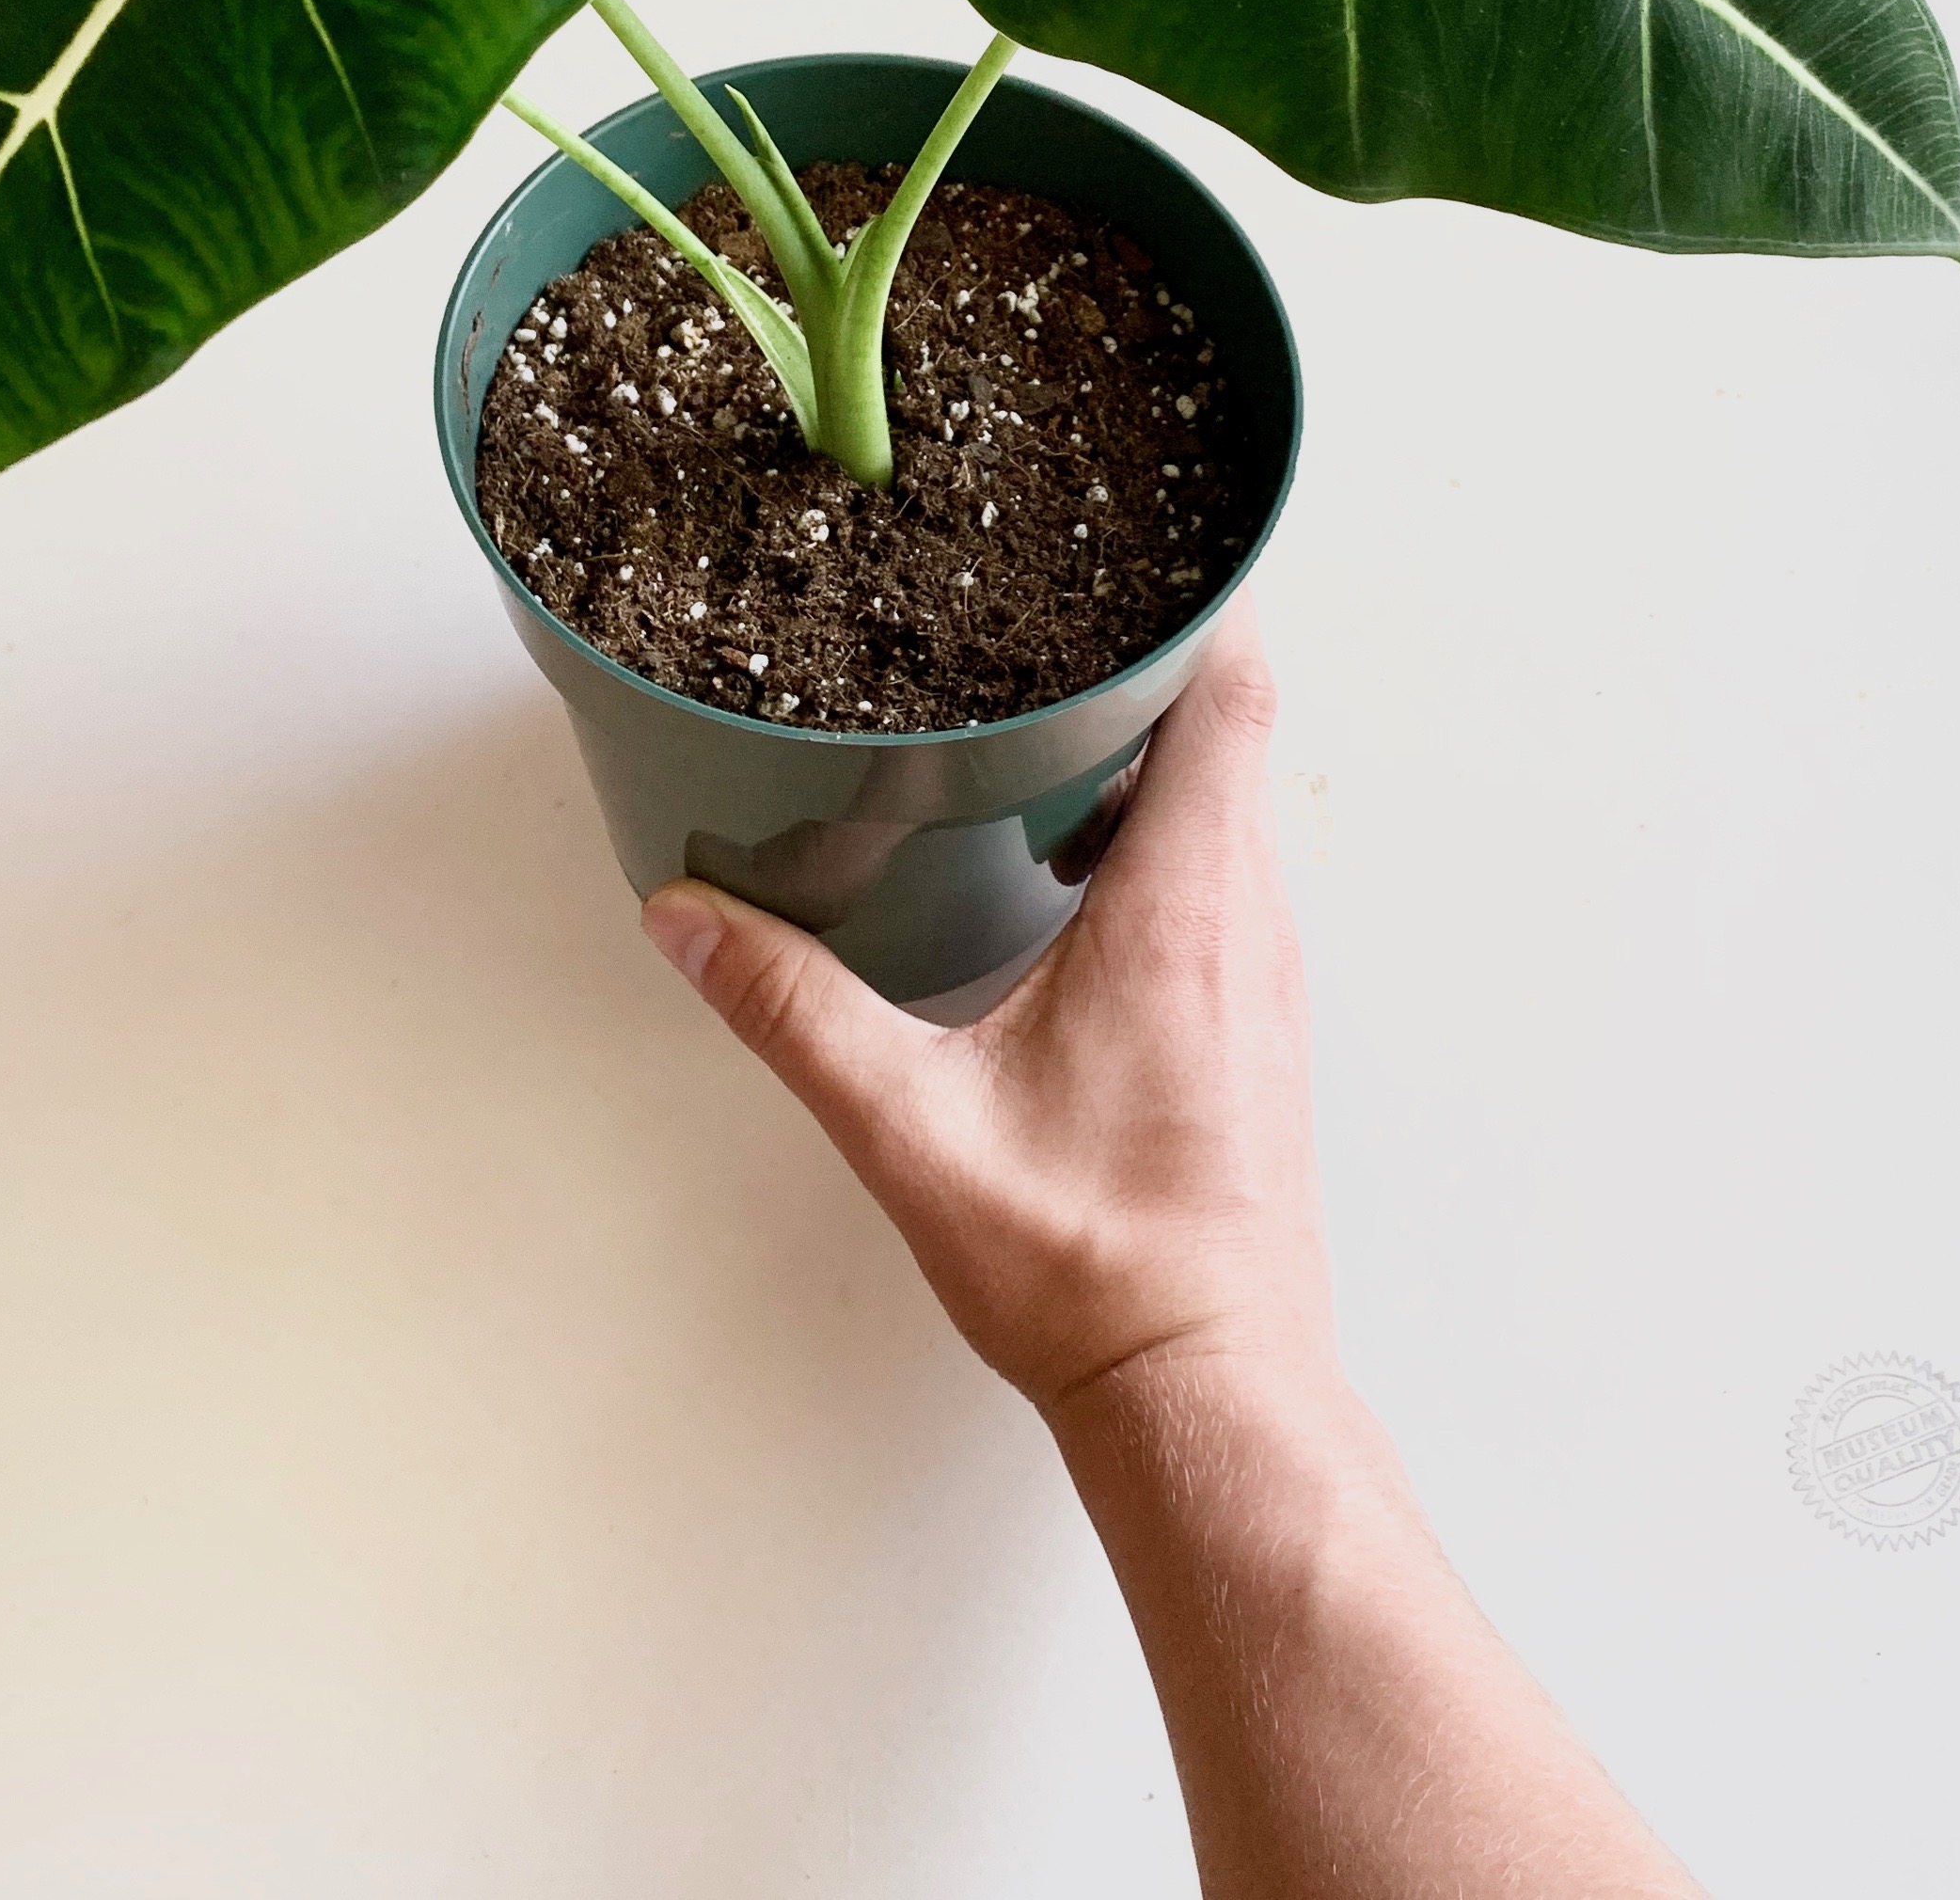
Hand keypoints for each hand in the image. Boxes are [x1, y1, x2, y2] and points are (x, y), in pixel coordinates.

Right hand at [639, 600, 1335, 1415]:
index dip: (1191, 615)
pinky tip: (1071, 876)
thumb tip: (691, 919)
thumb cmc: (1090, 1264)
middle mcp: (1249, 921)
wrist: (1204, 1388)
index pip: (1233, 698)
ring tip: (1041, 734)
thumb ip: (793, 1011)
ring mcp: (1268, 975)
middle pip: (1232, 733)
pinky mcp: (1259, 1024)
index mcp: (1183, 908)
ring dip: (1153, 760)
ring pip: (1233, 807)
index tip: (1115, 571)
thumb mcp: (911, 1127)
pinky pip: (1231, 878)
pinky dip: (1167, 837)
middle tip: (1037, 634)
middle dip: (1144, 671)